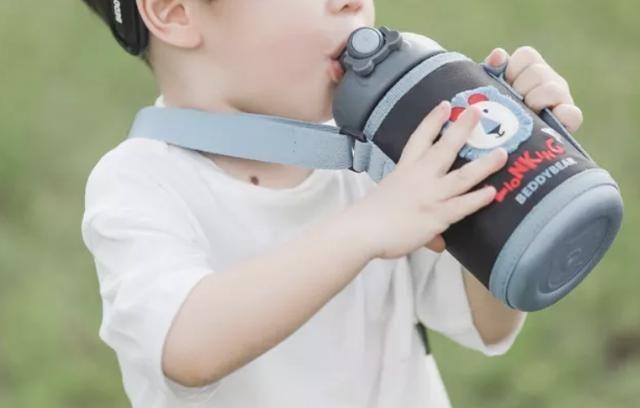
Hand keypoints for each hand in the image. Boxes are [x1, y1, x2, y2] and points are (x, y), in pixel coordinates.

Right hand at [350, 101, 508, 259]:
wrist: (362, 230)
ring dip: (484, 164)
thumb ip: (420, 217)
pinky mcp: (436, 215)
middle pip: (445, 148)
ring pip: (462, 176)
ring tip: (502, 152)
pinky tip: (492, 192)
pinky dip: (477, 199)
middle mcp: (419, 177)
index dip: (433, 121)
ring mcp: (430, 195)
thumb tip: (439, 240)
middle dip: (461, 128)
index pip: (419, 139)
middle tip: (477, 111)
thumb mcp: (390, 204)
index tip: (445, 105)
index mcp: (405, 170)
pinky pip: (462, 206)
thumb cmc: (370, 217)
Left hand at [485, 46, 582, 132]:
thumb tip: (498, 54)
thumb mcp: (493, 92)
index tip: (505, 84)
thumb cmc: (497, 116)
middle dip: (520, 88)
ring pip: (552, 90)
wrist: (511, 148)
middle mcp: (549, 79)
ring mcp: (562, 98)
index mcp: (531, 69)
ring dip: (534, 101)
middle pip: (537, 72)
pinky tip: (547, 119)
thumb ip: (492, 72)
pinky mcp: (569, 119)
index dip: (512, 69)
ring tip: (525, 114)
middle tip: (514, 103)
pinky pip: (572, 113)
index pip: (526, 55)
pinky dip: (562, 115)